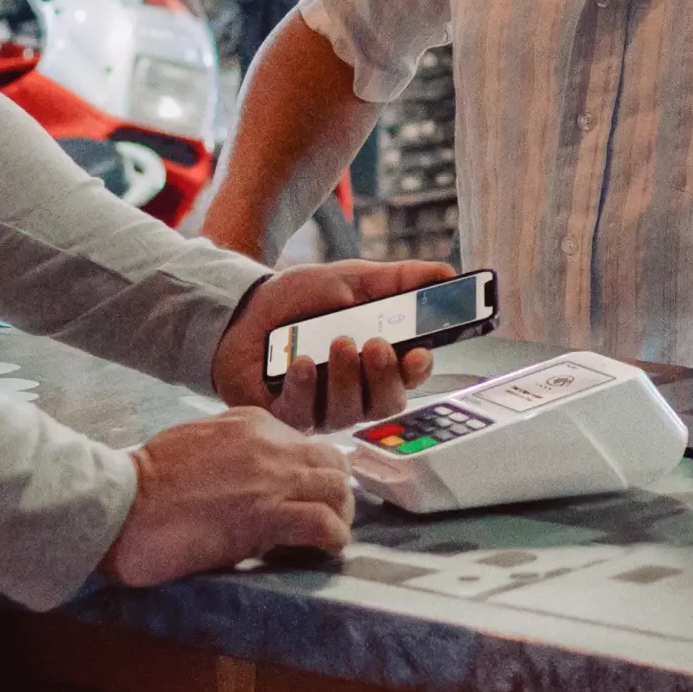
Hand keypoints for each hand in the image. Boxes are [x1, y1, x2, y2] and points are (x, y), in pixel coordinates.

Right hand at [100, 408, 352, 586]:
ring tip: (323, 539)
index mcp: (252, 423)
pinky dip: (331, 540)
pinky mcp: (267, 517)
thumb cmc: (147, 480)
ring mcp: (272, 479)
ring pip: (337, 491)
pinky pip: (324, 525)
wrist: (123, 504)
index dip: (312, 474)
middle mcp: (270, 444)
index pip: (307, 443)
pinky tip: (320, 552)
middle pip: (333, 464)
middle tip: (322, 520)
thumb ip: (231, 447)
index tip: (303, 498)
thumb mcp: (197, 441)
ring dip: (338, 517)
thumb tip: (248, 471)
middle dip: (335, 493)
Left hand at [213, 260, 455, 431]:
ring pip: (347, 413)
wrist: (244, 308)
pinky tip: (301, 362)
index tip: (419, 353)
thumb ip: (400, 280)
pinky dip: (306, 387)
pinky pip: (302, 415)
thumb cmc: (301, 301)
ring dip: (345, 378)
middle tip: (374, 344)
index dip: (418, 370)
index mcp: (375, 363)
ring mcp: (320, 409)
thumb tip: (448, 274)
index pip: (409, 378)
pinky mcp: (285, 417)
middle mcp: (353, 392)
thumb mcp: (353, 280)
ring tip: (336, 343)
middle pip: (384, 404)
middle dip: (383, 376)